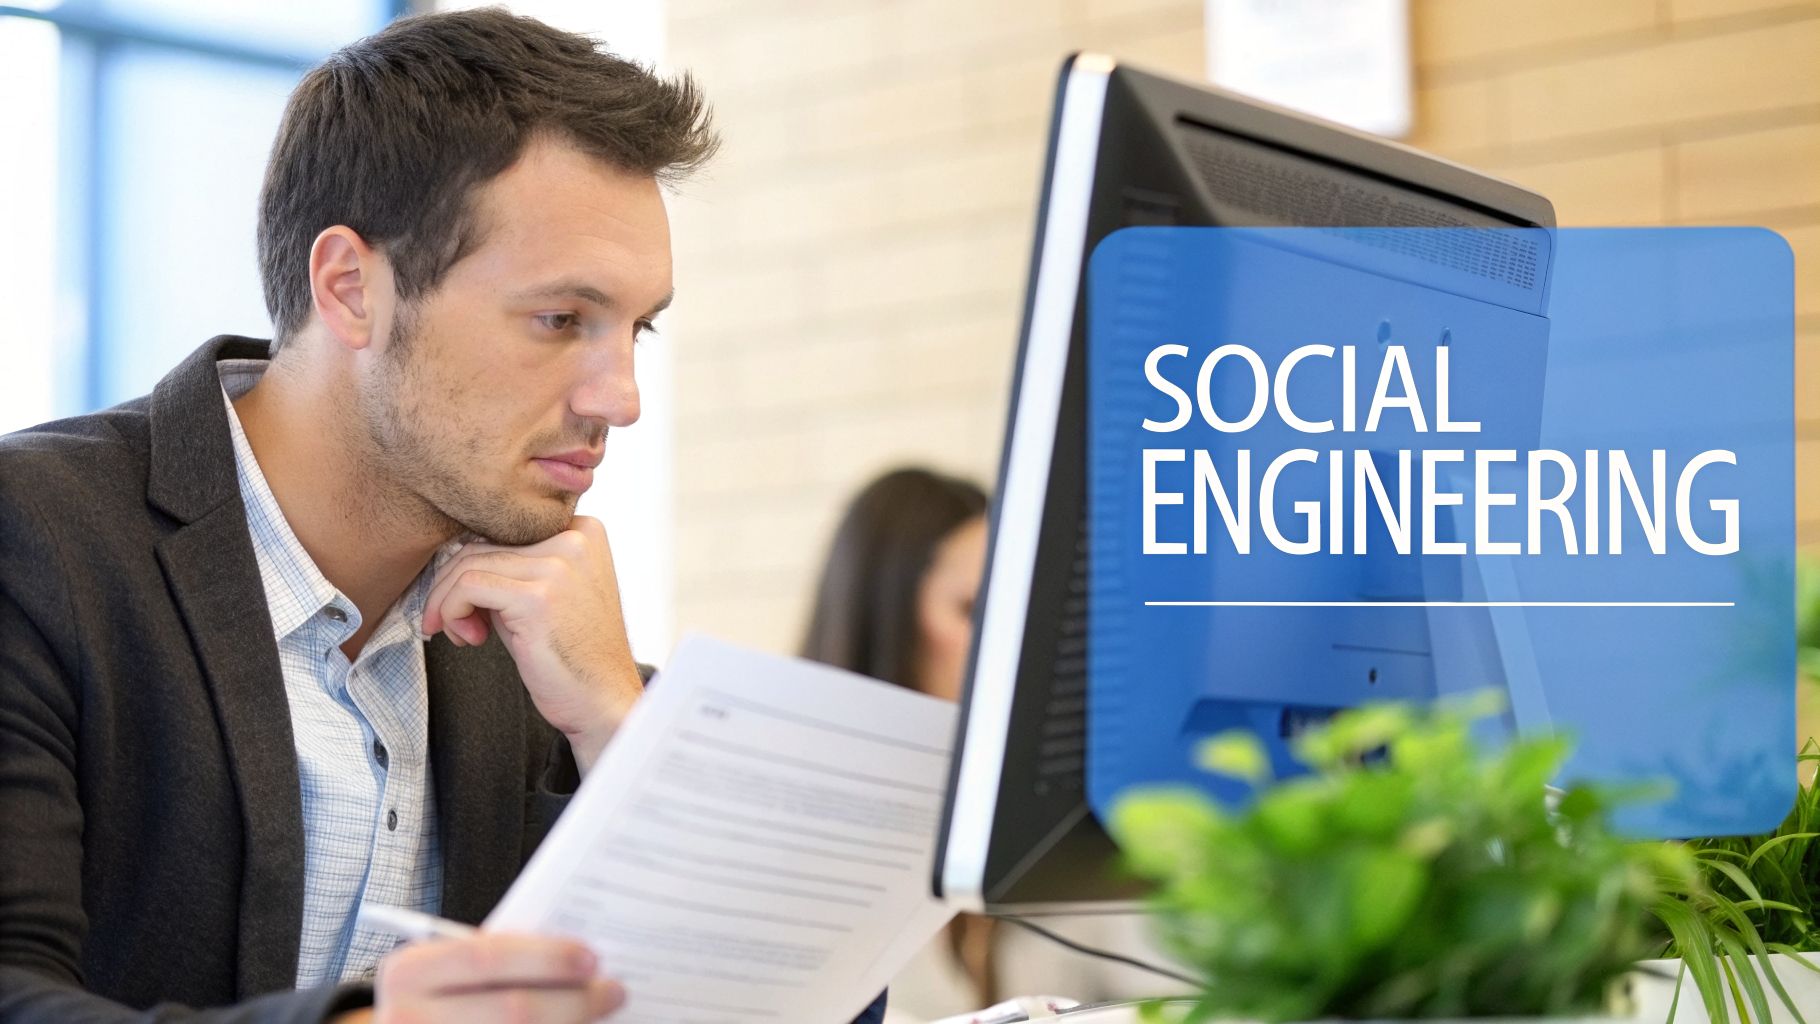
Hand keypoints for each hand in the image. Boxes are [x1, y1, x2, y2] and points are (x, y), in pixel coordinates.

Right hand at [345, 932, 624, 1022]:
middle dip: (574, 1001)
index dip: (545, 958)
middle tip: (614, 989)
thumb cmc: (434, 997)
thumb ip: (494, 959)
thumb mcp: (444, 970)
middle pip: (513, 1012)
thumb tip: (575, 958)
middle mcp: (408, 1018)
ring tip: (602, 1011)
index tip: (591, 958)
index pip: (487, 956)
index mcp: (409, 973)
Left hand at [422, 516, 642, 771]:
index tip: (470, 604)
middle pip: (481, 545)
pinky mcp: (537, 597)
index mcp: (583, 531)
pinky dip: (451, 612)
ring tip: (464, 635)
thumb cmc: (571, 654)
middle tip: (457, 626)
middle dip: (453, 588)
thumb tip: (452, 556)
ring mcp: (558, 566)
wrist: (603, 701)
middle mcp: (575, 539)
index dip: (476, 566)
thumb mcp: (544, 595)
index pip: (503, 531)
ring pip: (467, 565)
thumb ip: (512, 567)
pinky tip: (469, 639)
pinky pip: (467, 588)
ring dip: (448, 603)